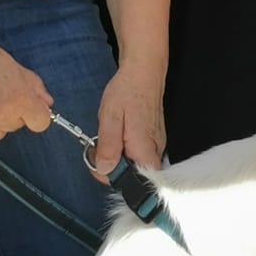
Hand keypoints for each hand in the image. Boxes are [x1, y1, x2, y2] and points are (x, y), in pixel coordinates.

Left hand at [91, 59, 165, 177]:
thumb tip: (105, 169)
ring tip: (109, 138)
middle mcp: (155, 151)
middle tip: (98, 149)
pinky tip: (119, 135)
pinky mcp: (154, 140)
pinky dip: (125, 149)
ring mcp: (156, 146)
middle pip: (133, 176)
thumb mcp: (110, 118)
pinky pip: (139, 154)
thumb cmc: (128, 90)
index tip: (99, 165)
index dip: (113, 178)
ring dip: (118, 158)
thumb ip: (108, 147)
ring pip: (135, 165)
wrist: (143, 72)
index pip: (134, 182)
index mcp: (144, 149)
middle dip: (112, 167)